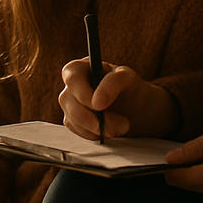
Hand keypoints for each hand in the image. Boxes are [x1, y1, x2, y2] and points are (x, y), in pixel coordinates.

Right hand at [59, 58, 179, 139]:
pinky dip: (95, 134)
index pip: (72, 78)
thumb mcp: (128, 78)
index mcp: (80, 68)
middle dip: (93, 117)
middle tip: (120, 125)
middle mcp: (71, 86)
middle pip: (69, 102)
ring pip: (73, 119)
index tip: (100, 107)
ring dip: (98, 128)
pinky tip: (110, 130)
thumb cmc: (129, 86)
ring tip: (121, 127)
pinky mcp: (73, 122)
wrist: (133, 107)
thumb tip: (96, 102)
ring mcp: (70, 105)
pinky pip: (78, 131)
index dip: (83, 94)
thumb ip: (113, 83)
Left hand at [163, 119, 202, 197]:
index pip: (178, 178)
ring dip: (192, 171)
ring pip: (194, 186)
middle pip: (184, 184)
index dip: (168, 167)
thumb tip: (171, 158)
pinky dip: (202, 174)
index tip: (167, 155)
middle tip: (188, 150)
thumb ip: (194, 147)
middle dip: (180, 169)